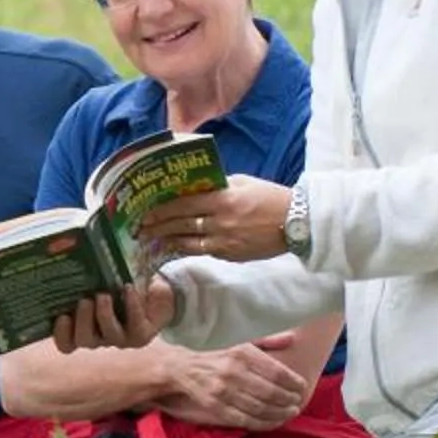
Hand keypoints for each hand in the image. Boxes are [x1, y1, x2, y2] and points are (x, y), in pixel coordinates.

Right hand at [47, 279, 174, 353]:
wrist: (154, 296)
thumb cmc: (118, 286)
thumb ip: (82, 277)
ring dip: (104, 315)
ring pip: (109, 336)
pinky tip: (127, 288)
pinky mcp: (141, 336)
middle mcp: (100, 337)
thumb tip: (64, 254)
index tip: (61, 316)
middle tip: (84, 301)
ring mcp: (120, 339)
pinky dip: (131, 305)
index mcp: (84, 328)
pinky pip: (134, 324)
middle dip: (82, 322)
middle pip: (84, 341)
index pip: (67, 343)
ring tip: (104, 295)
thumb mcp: (98, 281)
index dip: (61, 334)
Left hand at [138, 176, 293, 263]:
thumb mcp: (243, 183)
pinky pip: (203, 251)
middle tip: (141, 229)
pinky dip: (187, 249)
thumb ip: (218, 185)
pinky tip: (176, 248)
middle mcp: (220, 221)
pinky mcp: (230, 254)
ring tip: (152, 241)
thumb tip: (196, 186)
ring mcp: (225, 241)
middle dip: (158, 227)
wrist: (296, 222)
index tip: (146, 211)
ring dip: (168, 241)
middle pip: (181, 224)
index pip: (184, 203)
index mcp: (223, 199)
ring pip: (188, 242)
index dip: (162, 208)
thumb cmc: (270, 197)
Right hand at [157, 336, 310, 430]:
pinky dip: (264, 424)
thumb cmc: (216, 353)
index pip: (276, 371)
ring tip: (290, 412)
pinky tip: (275, 422)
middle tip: (298, 403)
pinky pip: (246, 420)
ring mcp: (223, 391)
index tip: (302, 386)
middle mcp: (233, 371)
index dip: (293, 382)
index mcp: (242, 353)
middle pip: (271, 392)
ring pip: (260, 409)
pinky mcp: (216, 407)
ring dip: (280, 414)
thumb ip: (267, 340)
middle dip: (289, 400)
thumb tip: (292, 339)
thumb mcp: (240, 340)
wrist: (181, 367)